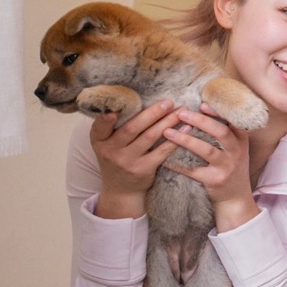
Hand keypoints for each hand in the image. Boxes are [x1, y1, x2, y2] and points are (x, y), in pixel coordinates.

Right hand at [88, 100, 179, 218]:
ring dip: (168, 122)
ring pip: (150, 137)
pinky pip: (162, 151)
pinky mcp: (143, 169)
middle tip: (168, 102)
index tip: (113, 110)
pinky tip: (186, 129)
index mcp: (99, 141)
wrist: (121, 190)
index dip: (105, 120)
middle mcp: (110, 151)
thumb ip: (113, 126)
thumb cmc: (117, 158)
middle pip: (132, 128)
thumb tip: (133, 97)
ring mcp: (127, 161)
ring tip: (182, 111)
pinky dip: (175, 139)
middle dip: (152, 113)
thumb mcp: (107, 143)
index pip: (99, 127)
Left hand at [162, 106, 257, 231]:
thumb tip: (202, 108)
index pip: (233, 121)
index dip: (218, 112)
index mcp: (241, 141)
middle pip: (221, 132)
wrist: (235, 197)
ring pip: (207, 150)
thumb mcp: (235, 149)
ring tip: (167, 132)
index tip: (201, 105)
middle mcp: (236, 152)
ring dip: (186, 140)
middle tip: (181, 113)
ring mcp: (227, 167)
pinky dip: (178, 164)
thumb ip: (225, 132)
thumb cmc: (230, 168)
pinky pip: (193, 171)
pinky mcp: (215, 180)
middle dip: (200, 121)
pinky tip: (164, 159)